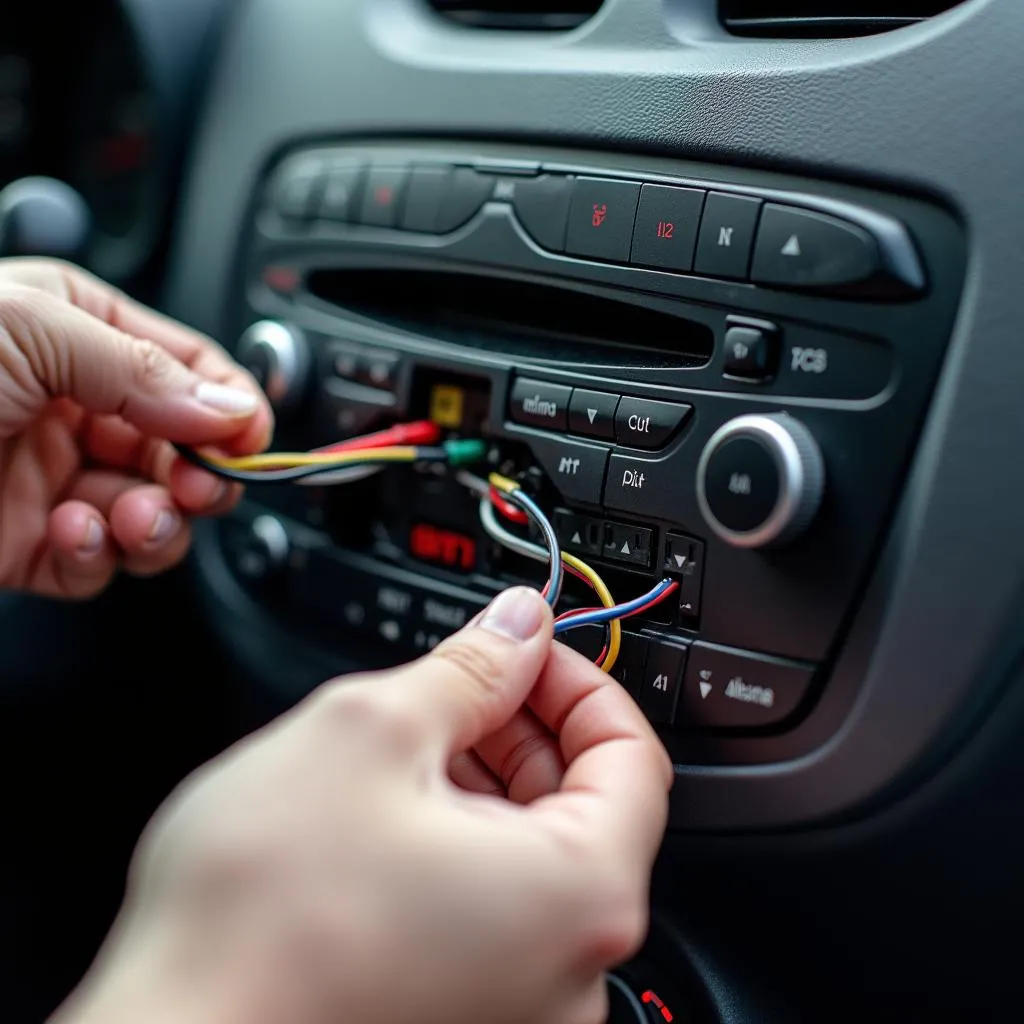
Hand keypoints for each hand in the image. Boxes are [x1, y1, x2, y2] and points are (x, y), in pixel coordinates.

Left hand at [0, 257, 271, 596]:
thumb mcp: (30, 329)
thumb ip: (145, 371)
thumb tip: (232, 409)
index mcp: (78, 333)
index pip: (190, 369)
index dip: (231, 406)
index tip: (253, 442)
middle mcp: (72, 405)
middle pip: (183, 449)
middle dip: (199, 474)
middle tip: (201, 486)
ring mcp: (51, 477)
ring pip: (152, 512)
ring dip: (157, 523)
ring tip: (134, 518)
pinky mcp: (27, 545)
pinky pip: (98, 561)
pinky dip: (99, 557)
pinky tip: (74, 535)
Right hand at [50, 588, 672, 1023]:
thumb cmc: (256, 919)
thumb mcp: (371, 733)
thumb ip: (469, 668)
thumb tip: (519, 628)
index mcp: (577, 895)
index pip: (635, 756)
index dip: (580, 682)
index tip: (530, 649)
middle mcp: (568, 973)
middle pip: (585, 808)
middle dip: (526, 727)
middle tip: (464, 683)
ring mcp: (517, 1009)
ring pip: (531, 859)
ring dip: (487, 783)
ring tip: (413, 745)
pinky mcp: (462, 1022)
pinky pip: (491, 914)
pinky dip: (460, 848)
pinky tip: (394, 816)